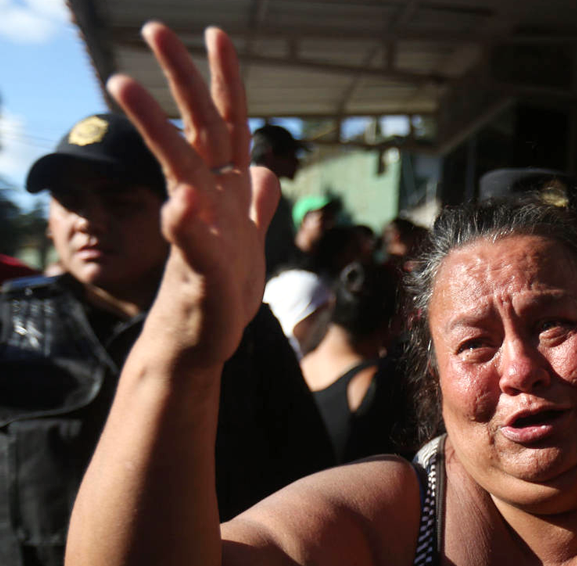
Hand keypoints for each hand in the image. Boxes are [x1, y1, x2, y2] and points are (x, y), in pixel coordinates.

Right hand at [107, 23, 278, 367]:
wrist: (206, 337)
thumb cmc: (226, 287)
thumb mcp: (251, 238)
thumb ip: (257, 203)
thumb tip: (266, 169)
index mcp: (227, 190)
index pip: (228, 125)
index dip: (225, 82)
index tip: (215, 33)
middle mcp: (209, 201)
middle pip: (199, 130)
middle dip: (180, 80)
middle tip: (153, 29)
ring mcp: (201, 232)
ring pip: (180, 172)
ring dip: (156, 129)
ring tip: (123, 86)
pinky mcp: (199, 271)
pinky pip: (192, 243)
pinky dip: (185, 223)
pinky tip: (178, 203)